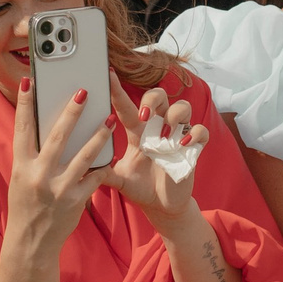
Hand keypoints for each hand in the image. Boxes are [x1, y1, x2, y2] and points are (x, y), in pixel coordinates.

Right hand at [4, 76, 108, 266]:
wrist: (32, 243)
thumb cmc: (26, 205)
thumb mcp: (21, 178)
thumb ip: (33, 156)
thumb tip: (46, 127)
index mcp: (21, 166)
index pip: (22, 129)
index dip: (26, 105)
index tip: (30, 81)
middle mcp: (38, 176)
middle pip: (57, 137)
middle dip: (72, 112)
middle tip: (84, 91)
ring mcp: (58, 189)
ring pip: (83, 156)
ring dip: (98, 135)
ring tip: (110, 119)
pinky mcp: (76, 201)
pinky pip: (94, 178)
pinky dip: (103, 166)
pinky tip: (113, 154)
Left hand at [98, 80, 205, 226]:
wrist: (162, 206)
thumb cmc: (140, 188)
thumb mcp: (120, 180)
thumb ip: (104, 173)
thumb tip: (82, 168)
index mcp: (138, 132)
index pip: (127, 106)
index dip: (118, 90)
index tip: (108, 75)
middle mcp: (158, 128)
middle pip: (158, 96)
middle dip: (152, 99)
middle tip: (144, 115)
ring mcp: (177, 136)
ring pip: (182, 107)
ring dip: (174, 115)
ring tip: (165, 133)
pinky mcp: (193, 148)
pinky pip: (200, 131)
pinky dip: (194, 134)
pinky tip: (182, 144)